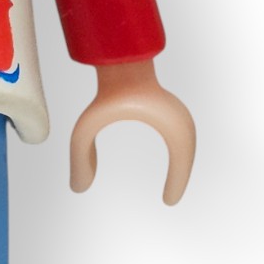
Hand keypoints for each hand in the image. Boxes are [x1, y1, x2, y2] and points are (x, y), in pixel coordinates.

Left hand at [69, 59, 194, 203]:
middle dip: (181, 175)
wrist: (122, 61)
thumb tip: (77, 188)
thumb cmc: (105, 92)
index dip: (178, 181)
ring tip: (171, 186)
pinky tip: (169, 163)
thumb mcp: (86, 128)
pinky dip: (178, 153)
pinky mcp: (170, 109)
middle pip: (187, 151)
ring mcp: (176, 111)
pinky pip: (178, 136)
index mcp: (165, 119)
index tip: (167, 201)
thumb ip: (80, 155)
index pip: (181, 155)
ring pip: (185, 144)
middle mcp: (178, 115)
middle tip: (169, 199)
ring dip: (180, 164)